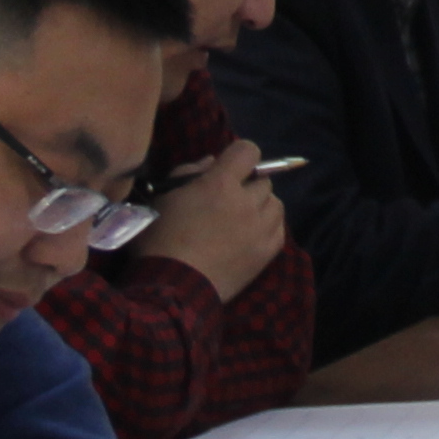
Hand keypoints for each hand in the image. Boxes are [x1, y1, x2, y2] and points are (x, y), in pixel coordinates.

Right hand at [134, 139, 288, 302]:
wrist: (172, 286)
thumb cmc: (160, 239)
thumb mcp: (164, 197)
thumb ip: (189, 173)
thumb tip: (211, 162)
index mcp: (221, 183)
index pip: (248, 151)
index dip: (239, 156)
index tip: (229, 167)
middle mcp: (247, 201)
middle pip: (262, 181)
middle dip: (247, 186)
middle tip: (228, 201)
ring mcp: (261, 228)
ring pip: (275, 203)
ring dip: (260, 206)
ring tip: (241, 220)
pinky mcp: (267, 252)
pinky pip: (279, 229)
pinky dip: (268, 228)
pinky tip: (250, 237)